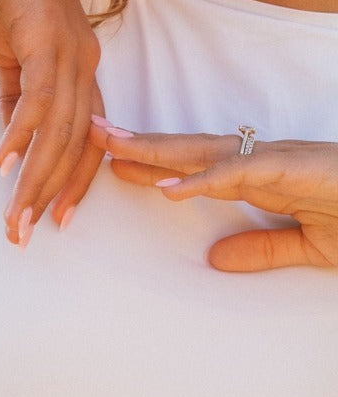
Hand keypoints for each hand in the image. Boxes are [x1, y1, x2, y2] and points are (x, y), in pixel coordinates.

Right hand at [0, 0, 104, 244]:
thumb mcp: (14, 57)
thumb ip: (16, 97)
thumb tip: (9, 142)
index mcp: (83, 71)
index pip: (90, 139)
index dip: (76, 181)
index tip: (58, 217)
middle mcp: (86, 67)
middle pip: (76, 145)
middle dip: (50, 194)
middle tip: (25, 234)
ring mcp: (71, 54)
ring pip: (59, 132)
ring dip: (34, 178)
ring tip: (13, 216)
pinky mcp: (47, 43)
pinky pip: (38, 100)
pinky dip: (20, 134)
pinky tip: (2, 162)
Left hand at [89, 122, 337, 270]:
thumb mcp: (305, 245)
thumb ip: (260, 249)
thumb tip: (214, 261)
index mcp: (259, 175)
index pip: (194, 164)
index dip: (153, 163)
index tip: (112, 163)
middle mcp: (260, 159)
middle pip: (187, 149)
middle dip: (139, 143)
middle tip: (91, 134)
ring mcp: (275, 159)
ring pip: (204, 152)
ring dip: (157, 150)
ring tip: (112, 149)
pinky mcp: (294, 169)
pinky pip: (241, 172)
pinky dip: (204, 180)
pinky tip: (169, 188)